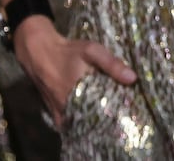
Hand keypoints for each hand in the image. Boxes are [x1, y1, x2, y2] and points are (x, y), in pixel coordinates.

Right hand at [13, 15, 136, 129]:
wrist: (40, 52)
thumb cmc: (68, 51)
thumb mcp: (92, 51)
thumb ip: (112, 64)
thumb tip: (133, 79)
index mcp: (80, 94)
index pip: (103, 111)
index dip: (115, 110)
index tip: (126, 107)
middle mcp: (68, 107)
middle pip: (91, 118)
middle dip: (103, 115)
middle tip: (117, 108)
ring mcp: (59, 112)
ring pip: (79, 121)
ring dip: (90, 118)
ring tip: (104, 110)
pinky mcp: (53, 112)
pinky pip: (67, 122)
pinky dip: (77, 119)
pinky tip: (87, 111)